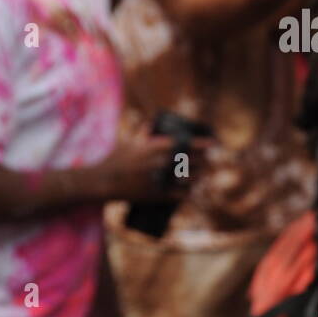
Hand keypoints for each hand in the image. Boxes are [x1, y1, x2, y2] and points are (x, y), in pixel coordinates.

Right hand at [94, 128, 210, 202]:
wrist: (104, 182)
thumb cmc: (115, 159)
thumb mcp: (130, 141)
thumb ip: (144, 131)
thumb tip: (153, 121)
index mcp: (157, 148)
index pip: (188, 144)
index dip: (203, 144)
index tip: (214, 144)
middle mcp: (162, 163)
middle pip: (192, 162)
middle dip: (203, 161)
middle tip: (207, 160)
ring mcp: (161, 180)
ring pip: (189, 179)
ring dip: (198, 176)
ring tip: (202, 174)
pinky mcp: (158, 195)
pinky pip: (180, 195)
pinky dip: (187, 192)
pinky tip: (191, 190)